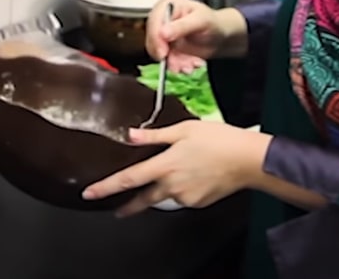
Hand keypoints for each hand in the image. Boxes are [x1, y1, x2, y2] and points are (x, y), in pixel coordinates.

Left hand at [81, 120, 271, 217]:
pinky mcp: (198, 203)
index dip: (106, 187)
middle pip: (143, 199)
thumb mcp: (184, 129)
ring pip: (166, 196)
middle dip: (128, 206)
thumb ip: (155, 134)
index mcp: (165, 165)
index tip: (90, 193)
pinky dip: (182, 189)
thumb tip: (130, 135)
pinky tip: (195, 175)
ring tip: (180, 170)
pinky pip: (183, 197)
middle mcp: (172, 185)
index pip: (128, 179)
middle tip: (118, 210)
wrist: (248, 160)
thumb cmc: (219, 139)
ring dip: (163, 189)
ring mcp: (186, 197)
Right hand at [146, 0, 245, 73]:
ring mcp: (163, 36)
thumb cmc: (211, 22)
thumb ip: (182, 26)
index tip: (163, 53)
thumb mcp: (200, 21)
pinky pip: (167, 61)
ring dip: (174, 63)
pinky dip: (178, 66)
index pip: (154, 21)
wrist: (220, 36)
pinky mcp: (167, 49)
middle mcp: (161, 19)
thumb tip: (163, 33)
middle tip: (176, 66)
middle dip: (165, 55)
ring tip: (189, 66)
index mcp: (168, 5)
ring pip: (159, 53)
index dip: (155, 39)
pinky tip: (190, 65)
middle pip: (152, 39)